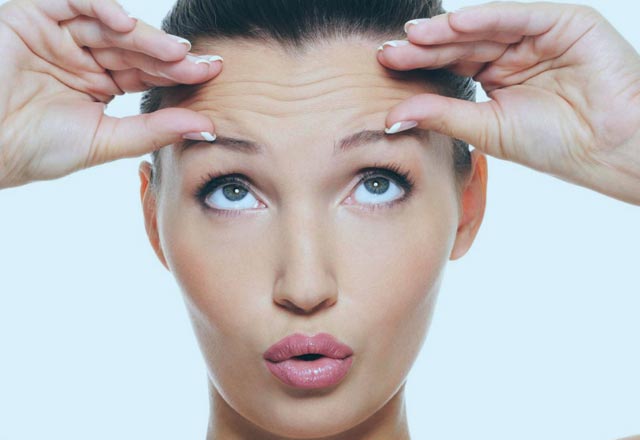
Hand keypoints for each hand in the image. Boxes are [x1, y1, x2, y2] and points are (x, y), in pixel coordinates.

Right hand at [0, 0, 220, 188]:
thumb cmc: (35, 149)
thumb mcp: (104, 140)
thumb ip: (154, 130)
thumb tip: (207, 126)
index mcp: (98, 84)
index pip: (145, 72)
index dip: (177, 73)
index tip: (213, 75)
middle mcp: (81, 57)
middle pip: (134, 48)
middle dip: (170, 56)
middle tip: (204, 64)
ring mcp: (58, 35)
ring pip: (109, 26)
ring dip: (144, 36)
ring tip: (175, 52)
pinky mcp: (32, 16)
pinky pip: (70, 2)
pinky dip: (98, 7)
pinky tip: (125, 23)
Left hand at [377, 1, 639, 204]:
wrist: (608, 149)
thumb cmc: (554, 144)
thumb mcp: (486, 128)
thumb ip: (441, 115)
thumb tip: (390, 117)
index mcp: (497, 77)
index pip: (452, 63)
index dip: (419, 63)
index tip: (383, 64)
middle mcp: (515, 53)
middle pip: (463, 43)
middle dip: (426, 45)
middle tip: (389, 49)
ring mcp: (539, 35)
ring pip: (487, 26)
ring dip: (449, 30)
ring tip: (414, 35)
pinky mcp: (566, 22)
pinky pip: (520, 15)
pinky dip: (489, 17)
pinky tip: (456, 24)